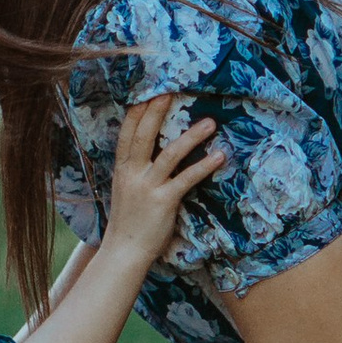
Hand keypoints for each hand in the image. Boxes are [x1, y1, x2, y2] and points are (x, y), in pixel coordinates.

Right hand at [101, 90, 224, 269]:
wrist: (124, 252)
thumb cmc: (129, 222)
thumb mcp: (125, 189)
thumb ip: (136, 169)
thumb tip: (152, 150)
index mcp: (122, 169)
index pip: (127, 133)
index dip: (137, 111)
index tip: (148, 90)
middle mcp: (132, 174)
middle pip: (144, 135)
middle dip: (157, 111)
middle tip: (172, 90)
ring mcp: (147, 187)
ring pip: (169, 154)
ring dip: (191, 136)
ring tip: (210, 122)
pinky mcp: (164, 201)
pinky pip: (187, 179)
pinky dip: (204, 166)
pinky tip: (219, 156)